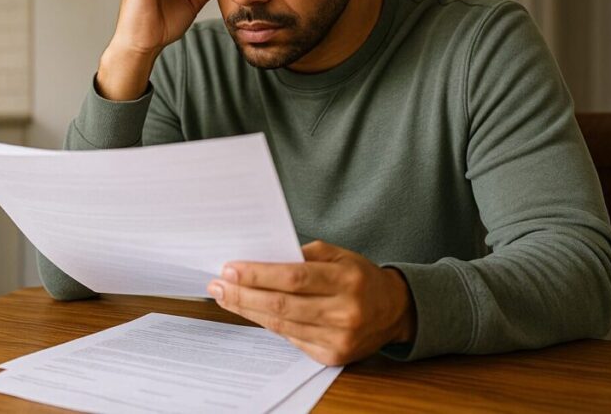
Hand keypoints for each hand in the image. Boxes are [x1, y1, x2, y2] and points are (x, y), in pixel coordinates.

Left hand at [207, 240, 416, 365]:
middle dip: (243, 294)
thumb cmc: (359, 277)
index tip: (230, 268)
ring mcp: (339, 338)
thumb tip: (259, 258)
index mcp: (347, 279)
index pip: (293, 277)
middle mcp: (345, 311)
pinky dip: (267, 324)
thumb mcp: (339, 254)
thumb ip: (302, 254)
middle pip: (282, 304)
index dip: (258, 274)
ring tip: (225, 296)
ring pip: (282, 324)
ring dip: (248, 310)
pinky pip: (291, 338)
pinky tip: (250, 311)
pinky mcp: (333, 356)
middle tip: (217, 284)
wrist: (393, 310)